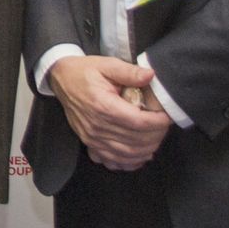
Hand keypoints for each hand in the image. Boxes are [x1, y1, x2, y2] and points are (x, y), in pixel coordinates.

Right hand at [47, 55, 171, 170]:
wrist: (61, 79)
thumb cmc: (85, 72)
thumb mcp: (107, 64)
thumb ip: (129, 72)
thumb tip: (151, 75)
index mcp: (103, 106)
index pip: (138, 122)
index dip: (158, 123)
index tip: (167, 116)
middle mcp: (97, 126)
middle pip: (136, 141)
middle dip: (156, 136)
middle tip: (164, 126)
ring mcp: (92, 138)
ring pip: (127, 154)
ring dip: (146, 150)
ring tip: (156, 139)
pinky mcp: (89, 143)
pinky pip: (112, 161)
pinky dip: (129, 162)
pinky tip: (139, 155)